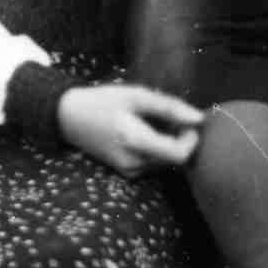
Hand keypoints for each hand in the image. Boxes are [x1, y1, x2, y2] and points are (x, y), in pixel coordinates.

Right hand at [57, 84, 203, 176]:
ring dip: (168, 143)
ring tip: (150, 122)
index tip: (185, 120)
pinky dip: (156, 149)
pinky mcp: (127, 172)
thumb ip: (168, 107)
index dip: (191, 139)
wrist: (68, 117)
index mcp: (136, 142)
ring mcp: (130, 170)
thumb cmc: (102, 101)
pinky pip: (154, 163)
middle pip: (176, 159)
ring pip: (166, 162)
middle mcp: (134, 163)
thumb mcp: (135, 96)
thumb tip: (199, 119)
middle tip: (166, 116)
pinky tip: (141, 132)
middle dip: (180, 138)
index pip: (180, 155)